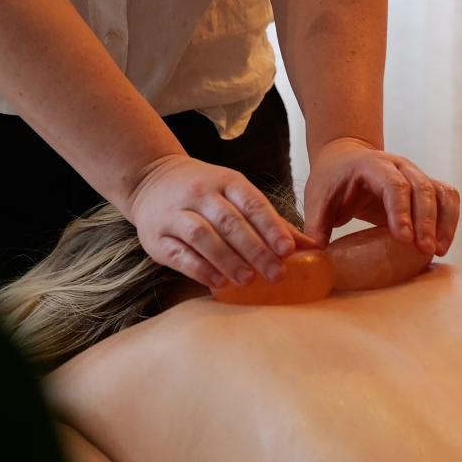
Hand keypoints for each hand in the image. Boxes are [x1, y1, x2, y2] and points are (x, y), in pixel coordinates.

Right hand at [128, 154, 316, 288]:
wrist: (151, 180)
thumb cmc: (205, 192)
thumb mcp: (237, 195)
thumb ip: (271, 221)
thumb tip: (311, 247)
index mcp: (226, 182)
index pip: (252, 204)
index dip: (271, 227)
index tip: (288, 250)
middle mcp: (201, 195)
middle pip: (230, 222)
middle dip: (255, 249)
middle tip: (276, 273)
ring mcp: (176, 214)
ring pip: (203, 236)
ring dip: (227, 259)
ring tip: (248, 280)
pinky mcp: (157, 236)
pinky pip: (179, 253)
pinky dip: (199, 268)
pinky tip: (217, 282)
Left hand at [304, 138, 459, 257]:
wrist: (345, 157)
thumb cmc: (330, 180)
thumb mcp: (317, 200)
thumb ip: (315, 226)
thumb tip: (314, 255)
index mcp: (371, 165)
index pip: (393, 185)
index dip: (400, 210)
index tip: (404, 238)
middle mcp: (399, 165)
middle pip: (421, 188)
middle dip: (426, 221)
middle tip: (425, 250)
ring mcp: (415, 174)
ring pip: (440, 192)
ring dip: (443, 222)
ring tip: (437, 251)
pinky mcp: (425, 186)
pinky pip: (447, 198)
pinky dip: (450, 219)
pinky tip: (443, 245)